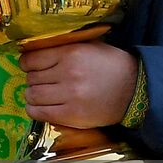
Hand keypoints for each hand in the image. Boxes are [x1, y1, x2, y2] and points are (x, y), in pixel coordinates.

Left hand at [19, 40, 138, 128]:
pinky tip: (40, 107)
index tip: (30, 66)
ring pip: (32, 95)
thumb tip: (32, 51)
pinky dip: (34, 110)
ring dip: (33, 95)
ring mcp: (70, 96)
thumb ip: (62, 48)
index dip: (27, 64)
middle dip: (33, 80)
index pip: (31, 59)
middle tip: (42, 81)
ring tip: (42, 94)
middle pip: (31, 78)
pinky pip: (39, 113)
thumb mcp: (87, 46)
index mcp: (70, 53)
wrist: (135, 89)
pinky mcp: (72, 115)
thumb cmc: (109, 65)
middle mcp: (68, 73)